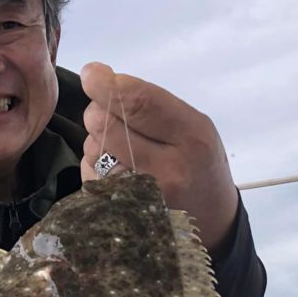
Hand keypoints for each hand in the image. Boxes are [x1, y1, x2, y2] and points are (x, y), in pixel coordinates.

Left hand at [80, 62, 238, 250]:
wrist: (209, 222)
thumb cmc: (198, 165)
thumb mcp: (193, 128)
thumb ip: (152, 104)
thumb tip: (96, 77)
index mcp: (191, 139)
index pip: (141, 104)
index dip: (108, 85)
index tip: (91, 73)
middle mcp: (166, 170)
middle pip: (106, 125)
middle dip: (99, 111)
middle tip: (110, 114)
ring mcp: (140, 197)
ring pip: (93, 149)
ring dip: (96, 141)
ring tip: (122, 150)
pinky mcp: (118, 214)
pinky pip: (88, 175)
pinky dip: (93, 165)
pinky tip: (117, 171)